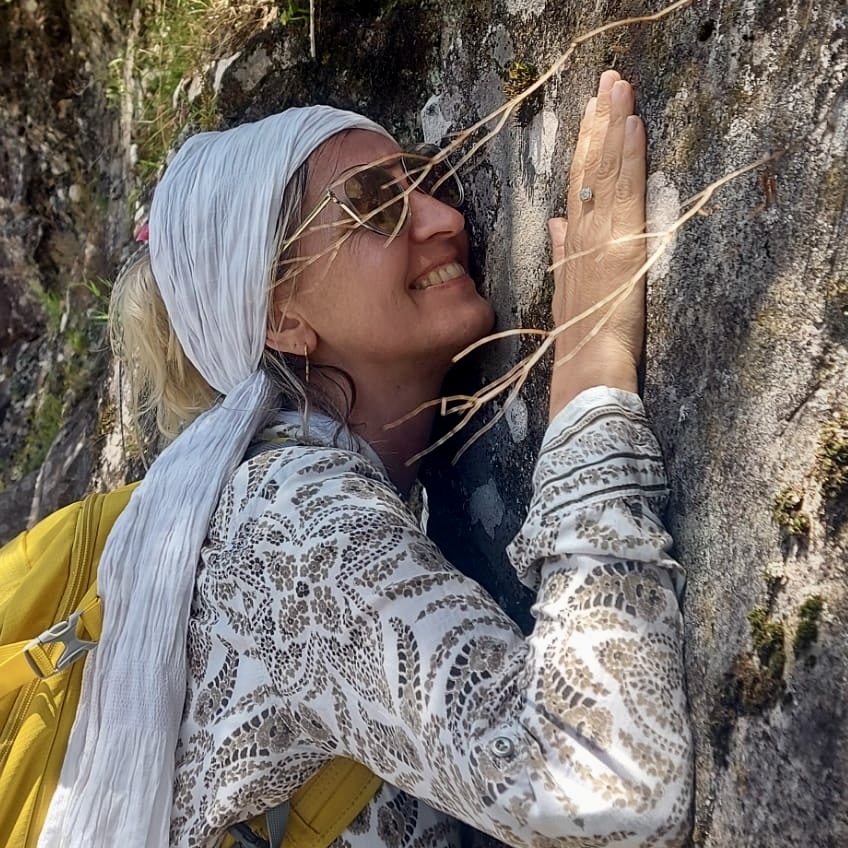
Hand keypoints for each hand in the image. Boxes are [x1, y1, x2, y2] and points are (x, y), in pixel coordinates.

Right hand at [548, 70, 646, 417]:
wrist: (586, 370)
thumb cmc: (579, 343)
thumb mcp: (565, 293)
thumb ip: (561, 254)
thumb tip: (556, 221)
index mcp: (572, 245)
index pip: (578, 187)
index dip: (584, 147)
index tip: (590, 112)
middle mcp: (583, 235)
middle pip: (589, 171)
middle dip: (598, 124)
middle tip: (606, 81)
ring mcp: (600, 238)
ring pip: (605, 174)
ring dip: (613, 127)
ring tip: (618, 88)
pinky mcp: (621, 246)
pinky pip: (623, 194)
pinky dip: (628, 158)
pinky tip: (632, 126)